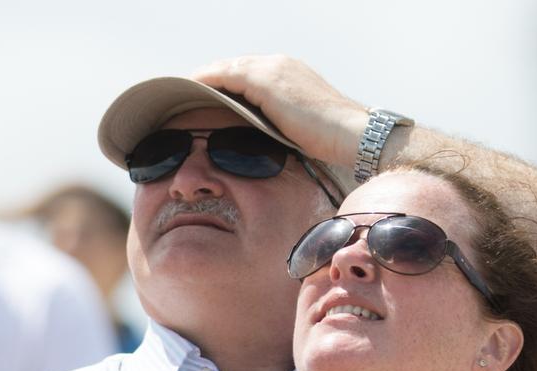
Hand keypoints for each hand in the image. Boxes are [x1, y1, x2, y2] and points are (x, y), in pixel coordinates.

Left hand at [191, 55, 368, 167]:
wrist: (351, 133)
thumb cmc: (333, 139)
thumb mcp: (301, 124)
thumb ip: (281, 121)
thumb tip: (263, 136)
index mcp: (290, 72)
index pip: (250, 72)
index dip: (228, 80)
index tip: (210, 93)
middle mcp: (281, 64)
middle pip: (236, 66)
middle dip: (212, 76)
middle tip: (189, 89)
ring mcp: (274, 70)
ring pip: (229, 68)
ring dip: (206, 77)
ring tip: (186, 89)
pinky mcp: (267, 82)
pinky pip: (228, 76)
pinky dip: (209, 81)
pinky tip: (194, 89)